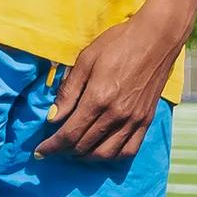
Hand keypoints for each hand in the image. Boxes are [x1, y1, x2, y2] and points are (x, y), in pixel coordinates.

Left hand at [37, 11, 185, 160]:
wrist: (156, 39)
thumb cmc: (117, 44)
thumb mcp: (85, 60)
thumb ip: (68, 92)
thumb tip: (52, 118)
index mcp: (98, 98)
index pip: (69, 134)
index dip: (51, 146)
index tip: (40, 152)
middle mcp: (116, 114)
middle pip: (84, 146)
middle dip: (63, 152)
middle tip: (54, 148)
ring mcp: (133, 120)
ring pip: (105, 154)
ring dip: (85, 157)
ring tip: (74, 151)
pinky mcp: (145, 121)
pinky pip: (128, 151)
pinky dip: (111, 157)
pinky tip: (101, 151)